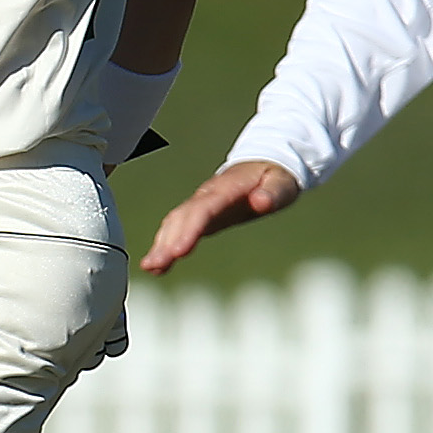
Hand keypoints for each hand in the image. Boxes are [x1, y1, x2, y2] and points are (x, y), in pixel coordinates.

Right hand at [140, 160, 299, 274]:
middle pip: (181, 218)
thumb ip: (272, 193)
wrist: (264, 165)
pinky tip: (157, 266)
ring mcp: (200, 203)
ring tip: (150, 267)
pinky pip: (177, 227)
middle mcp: (206, 195)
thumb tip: (261, 202)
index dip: (189, 231)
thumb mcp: (282, 182)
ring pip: (174, 222)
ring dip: (160, 245)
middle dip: (166, 242)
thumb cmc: (274, 177)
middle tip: (154, 265)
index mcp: (226, 189)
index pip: (203, 211)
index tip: (178, 252)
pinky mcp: (199, 214)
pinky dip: (164, 244)